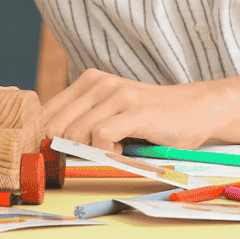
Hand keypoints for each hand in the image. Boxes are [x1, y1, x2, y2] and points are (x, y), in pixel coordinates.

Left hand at [41, 67, 225, 152]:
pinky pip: (101, 136)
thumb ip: (82, 121)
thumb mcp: (110, 113)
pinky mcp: (134, 110)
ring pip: (76, 132)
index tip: (55, 157)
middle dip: (67, 149)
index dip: (45, 139)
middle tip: (90, 157)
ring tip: (113, 148)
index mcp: (88, 81)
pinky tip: (123, 148)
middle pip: (56, 125)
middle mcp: (99, 83)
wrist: (194, 110)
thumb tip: (48, 146)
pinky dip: (107, 151)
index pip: (47, 112)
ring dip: (91, 151)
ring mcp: (117, 94)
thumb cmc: (150, 118)